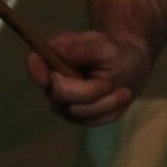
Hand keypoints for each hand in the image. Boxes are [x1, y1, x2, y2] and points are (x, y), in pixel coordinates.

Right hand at [26, 31, 152, 124]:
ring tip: (124, 91)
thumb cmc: (115, 53)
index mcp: (53, 57)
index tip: (52, 76)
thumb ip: (83, 49)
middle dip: (89, 91)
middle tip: (109, 84)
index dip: (37, 70)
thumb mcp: (106, 46)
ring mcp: (63, 103)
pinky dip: (111, 111)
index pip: (34, 62)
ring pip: (78, 112)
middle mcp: (53, 83)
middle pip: (59, 94)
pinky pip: (92, 121)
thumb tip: (60, 50)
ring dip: (105, 102)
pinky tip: (121, 98)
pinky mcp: (78, 118)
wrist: (131, 68)